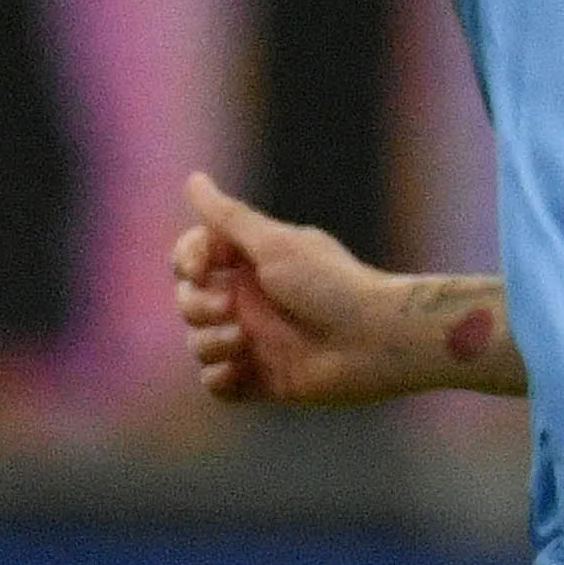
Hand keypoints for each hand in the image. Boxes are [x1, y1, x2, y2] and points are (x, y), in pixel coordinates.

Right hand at [173, 174, 496, 404]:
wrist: (376, 340)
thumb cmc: (331, 285)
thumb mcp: (275, 244)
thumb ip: (228, 216)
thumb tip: (193, 180)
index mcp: (253, 263)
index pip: (193, 257)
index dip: (187, 261)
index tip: (201, 268)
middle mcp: (251, 300)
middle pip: (189, 301)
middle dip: (197, 305)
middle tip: (229, 307)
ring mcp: (256, 341)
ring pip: (199, 343)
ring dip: (209, 343)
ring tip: (243, 343)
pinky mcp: (264, 379)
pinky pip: (216, 384)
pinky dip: (220, 379)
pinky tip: (240, 370)